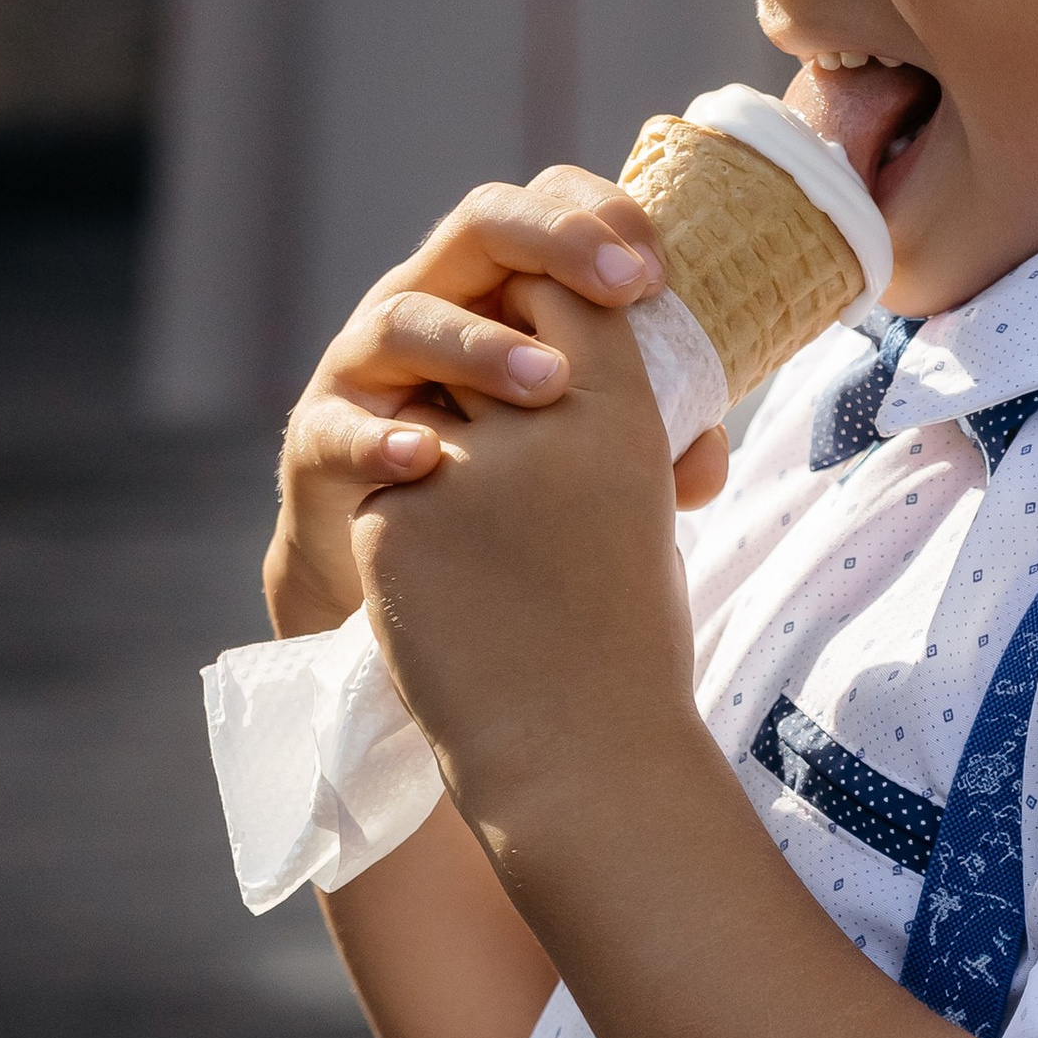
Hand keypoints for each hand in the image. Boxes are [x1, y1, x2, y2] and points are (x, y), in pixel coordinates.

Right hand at [263, 165, 726, 639]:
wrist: (387, 575)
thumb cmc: (498, 487)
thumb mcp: (578, 451)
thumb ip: (649, 443)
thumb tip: (713, 453)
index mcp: (494, 289)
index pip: (543, 206)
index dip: (601, 215)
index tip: (662, 272)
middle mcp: (427, 302)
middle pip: (479, 225)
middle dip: (555, 242)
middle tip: (625, 289)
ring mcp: (364, 366)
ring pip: (406, 318)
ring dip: (480, 345)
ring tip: (548, 386)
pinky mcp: (318, 439)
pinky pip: (338, 427)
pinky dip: (381, 439)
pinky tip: (427, 459)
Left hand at [352, 281, 700, 835]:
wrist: (579, 755)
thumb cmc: (629, 638)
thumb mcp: (650, 511)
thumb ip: (619, 431)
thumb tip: (588, 360)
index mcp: (623, 413)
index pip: (568, 286)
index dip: (549, 281)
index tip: (547, 299)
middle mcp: (544, 423)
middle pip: (486, 327)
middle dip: (480, 354)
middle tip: (497, 397)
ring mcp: (462, 471)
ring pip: (424, 400)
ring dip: (438, 433)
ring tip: (480, 513)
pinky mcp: (395, 520)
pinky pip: (387, 480)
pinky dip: (409, 515)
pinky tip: (446, 579)